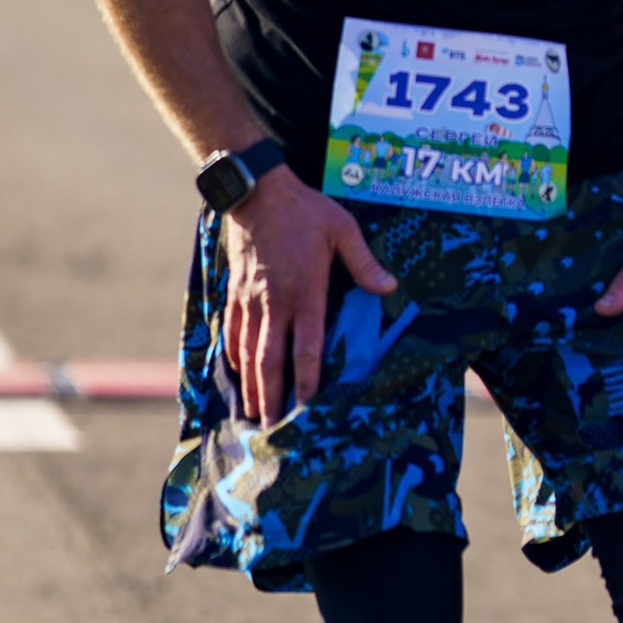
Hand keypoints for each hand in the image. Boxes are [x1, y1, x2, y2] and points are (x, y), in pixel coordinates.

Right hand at [222, 166, 395, 422]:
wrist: (256, 192)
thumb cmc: (304, 210)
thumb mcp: (342, 229)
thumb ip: (364, 262)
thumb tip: (390, 287)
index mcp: (305, 292)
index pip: (305, 347)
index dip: (306, 381)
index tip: (307, 409)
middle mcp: (274, 304)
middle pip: (271, 361)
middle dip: (272, 398)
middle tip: (273, 430)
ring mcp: (251, 301)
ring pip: (248, 353)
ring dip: (251, 386)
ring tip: (254, 415)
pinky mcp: (236, 293)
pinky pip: (232, 332)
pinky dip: (234, 357)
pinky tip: (239, 374)